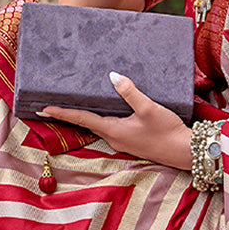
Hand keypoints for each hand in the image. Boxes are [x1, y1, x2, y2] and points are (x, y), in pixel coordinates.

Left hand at [41, 72, 191, 170]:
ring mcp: (122, 140)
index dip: (62, 112)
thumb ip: (130, 92)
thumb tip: (113, 76)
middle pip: (86, 123)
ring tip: (76, 101)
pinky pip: (111, 126)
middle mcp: (114, 138)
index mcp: (113, 130)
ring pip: (99, 124)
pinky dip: (102, 117)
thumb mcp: (149, 108)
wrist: (185, 152)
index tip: (43, 108)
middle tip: (53, 102)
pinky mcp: (132, 140)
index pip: (81, 119)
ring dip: (86, 115)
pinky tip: (107, 108)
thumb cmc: (167, 132)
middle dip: (70, 113)